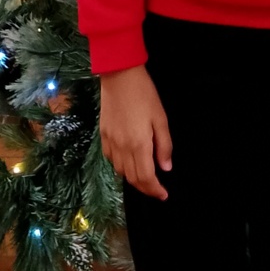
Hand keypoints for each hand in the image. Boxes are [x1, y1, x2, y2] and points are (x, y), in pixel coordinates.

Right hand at [99, 66, 172, 199]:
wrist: (119, 76)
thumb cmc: (144, 95)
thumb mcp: (161, 118)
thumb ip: (164, 146)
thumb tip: (166, 168)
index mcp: (139, 145)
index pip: (146, 178)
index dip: (155, 190)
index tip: (163, 195)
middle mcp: (122, 148)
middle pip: (132, 178)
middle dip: (145, 188)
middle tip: (157, 188)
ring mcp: (110, 142)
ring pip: (121, 171)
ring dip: (133, 178)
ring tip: (145, 176)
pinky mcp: (103, 135)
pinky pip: (111, 159)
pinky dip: (121, 166)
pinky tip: (129, 161)